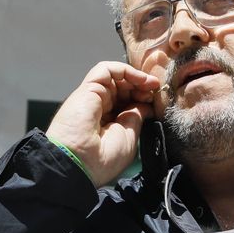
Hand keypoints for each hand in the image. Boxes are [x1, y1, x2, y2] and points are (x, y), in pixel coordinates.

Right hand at [44, 62, 160, 186]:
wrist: (78, 163)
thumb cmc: (101, 159)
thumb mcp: (128, 137)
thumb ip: (136, 117)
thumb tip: (146, 104)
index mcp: (106, 123)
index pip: (126, 102)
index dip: (141, 98)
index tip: (155, 101)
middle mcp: (98, 108)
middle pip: (122, 88)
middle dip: (141, 86)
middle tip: (155, 90)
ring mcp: (92, 97)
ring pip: (115, 77)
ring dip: (135, 77)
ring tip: (150, 84)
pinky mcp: (88, 88)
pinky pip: (106, 69)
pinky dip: (125, 69)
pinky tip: (140, 79)